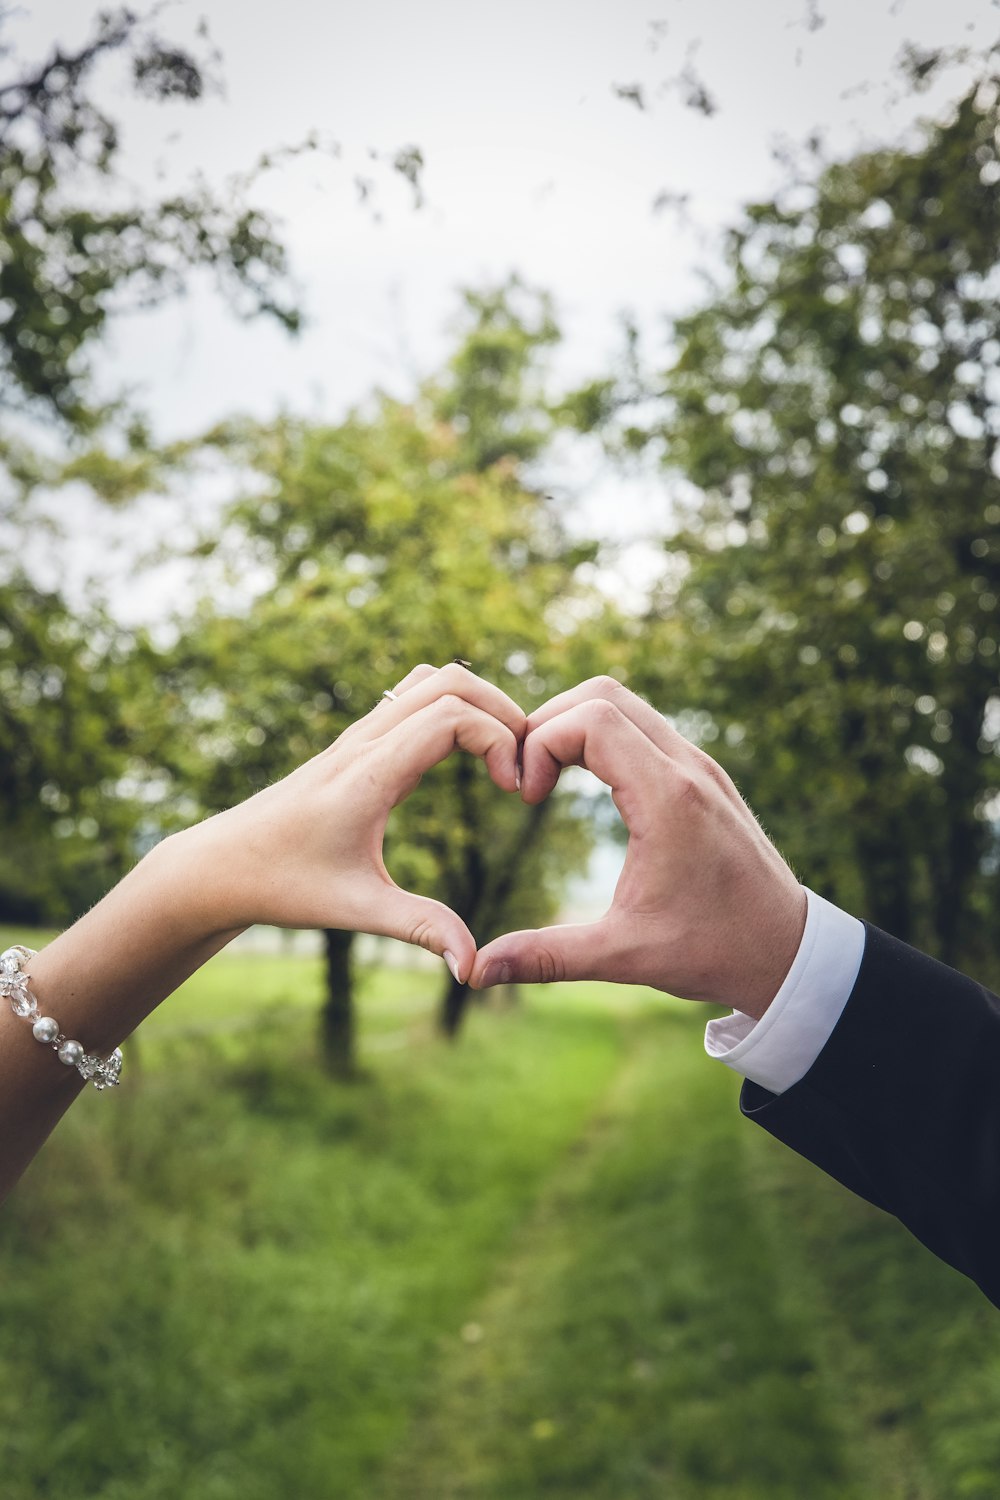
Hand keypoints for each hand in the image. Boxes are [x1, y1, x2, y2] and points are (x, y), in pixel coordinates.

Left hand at [173, 662, 525, 981]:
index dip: (498, 740)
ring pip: (430, 678)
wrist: (221, 866)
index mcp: (369, 774)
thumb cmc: (284, 886)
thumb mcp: (357, 909)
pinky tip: (466, 758)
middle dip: (501, 711)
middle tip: (523, 765)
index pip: (450, 715)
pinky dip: (452, 707)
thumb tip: (472, 969)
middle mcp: (364, 741)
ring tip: (503, 757)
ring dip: (477, 702)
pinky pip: (412, 695)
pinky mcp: (355, 742)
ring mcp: (357, 735)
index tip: (514, 790)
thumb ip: (421, 930)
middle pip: (449, 679)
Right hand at [470, 678, 806, 1017]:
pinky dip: (605, 737)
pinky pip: (646, 726)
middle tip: (526, 779)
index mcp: (667, 799)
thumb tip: (477, 971)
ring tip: (548, 779)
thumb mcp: (625, 956)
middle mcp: (687, 768)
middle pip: (602, 693)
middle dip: (549, 723)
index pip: (589, 719)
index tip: (527, 798)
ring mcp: (700, 766)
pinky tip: (586, 785)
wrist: (789, 952)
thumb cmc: (713, 951)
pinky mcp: (704, 776)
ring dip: (577, 725)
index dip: (540, 744)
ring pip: (626, 703)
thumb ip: (548, 957)